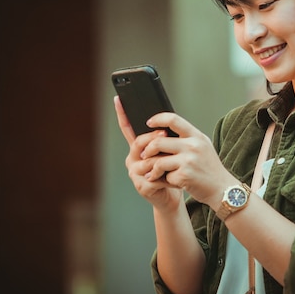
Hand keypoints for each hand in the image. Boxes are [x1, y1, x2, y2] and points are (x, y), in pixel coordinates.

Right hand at [113, 96, 183, 211]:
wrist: (173, 195)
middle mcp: (132, 159)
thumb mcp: (167, 151)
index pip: (127, 128)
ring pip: (148, 160)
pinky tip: (175, 177)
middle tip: (164, 132)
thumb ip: (163, 137)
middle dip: (152, 137)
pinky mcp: (142, 186)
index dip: (122, 113)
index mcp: (137, 148)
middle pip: (138, 142)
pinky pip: (154, 176)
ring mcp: (135, 173)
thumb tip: (168, 119)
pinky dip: (167, 175)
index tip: (118, 98)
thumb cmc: (171, 170)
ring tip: (176, 158)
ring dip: (163, 158)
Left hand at [140, 111, 237, 207]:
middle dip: (147, 150)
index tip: (149, 122)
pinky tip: (170, 182)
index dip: (158, 119)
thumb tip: (163, 133)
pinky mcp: (184, 175)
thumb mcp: (203, 147)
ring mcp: (189, 161)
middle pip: (159, 142)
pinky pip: (165, 176)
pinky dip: (165, 181)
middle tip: (144, 155)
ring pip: (158, 161)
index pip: (173, 119)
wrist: (223, 189)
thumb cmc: (211, 169)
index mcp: (197, 136)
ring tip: (152, 173)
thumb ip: (187, 139)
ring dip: (152, 169)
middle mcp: (193, 146)